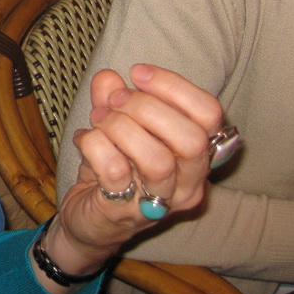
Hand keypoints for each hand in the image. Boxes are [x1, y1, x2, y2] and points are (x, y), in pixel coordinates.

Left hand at [47, 64, 222, 276]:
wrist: (88, 221)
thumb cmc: (113, 168)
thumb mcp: (115, 126)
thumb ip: (113, 98)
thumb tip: (108, 77)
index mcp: (197, 155)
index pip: (209, 115)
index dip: (174, 86)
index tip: (138, 72)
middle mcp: (188, 183)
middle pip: (191, 139)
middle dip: (147, 108)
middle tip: (115, 100)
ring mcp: (158, 203)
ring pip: (157, 160)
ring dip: (120, 127)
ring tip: (98, 118)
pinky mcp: (123, 212)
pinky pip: (115, 171)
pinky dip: (94, 144)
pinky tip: (84, 139)